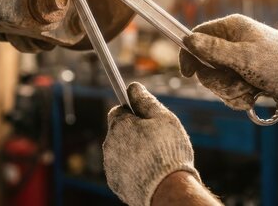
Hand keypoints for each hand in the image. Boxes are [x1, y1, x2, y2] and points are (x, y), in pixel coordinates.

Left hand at [103, 83, 198, 205]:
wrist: (167, 191)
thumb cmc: (168, 152)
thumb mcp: (163, 118)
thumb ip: (145, 100)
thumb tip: (132, 86)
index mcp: (119, 125)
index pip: (118, 111)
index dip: (133, 112)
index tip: (146, 118)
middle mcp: (109, 144)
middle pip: (119, 132)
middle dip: (134, 133)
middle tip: (156, 140)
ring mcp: (110, 165)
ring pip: (120, 151)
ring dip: (133, 151)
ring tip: (156, 158)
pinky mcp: (115, 183)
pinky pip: (122, 169)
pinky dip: (132, 169)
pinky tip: (149, 172)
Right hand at [179, 14, 277, 109]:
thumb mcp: (243, 57)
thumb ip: (213, 50)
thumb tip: (187, 39)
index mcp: (231, 28)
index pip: (197, 36)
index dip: (189, 54)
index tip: (187, 73)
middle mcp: (232, 43)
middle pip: (204, 64)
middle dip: (217, 80)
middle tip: (234, 84)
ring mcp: (238, 60)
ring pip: (216, 79)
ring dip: (229, 90)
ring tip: (249, 91)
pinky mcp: (244, 75)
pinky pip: (228, 89)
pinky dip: (238, 96)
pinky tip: (253, 96)